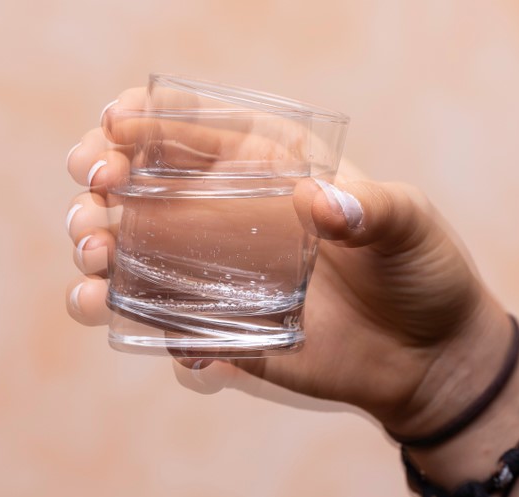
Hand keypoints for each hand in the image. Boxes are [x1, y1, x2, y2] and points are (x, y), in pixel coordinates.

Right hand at [64, 88, 512, 439]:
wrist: (425, 356)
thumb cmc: (420, 273)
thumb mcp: (408, 224)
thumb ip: (372, 208)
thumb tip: (320, 203)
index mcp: (271, 166)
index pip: (196, 128)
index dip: (147, 118)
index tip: (115, 121)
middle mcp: (231, 210)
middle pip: (143, 179)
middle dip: (102, 172)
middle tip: (96, 184)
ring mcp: (215, 268)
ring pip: (129, 244)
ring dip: (93, 238)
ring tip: (93, 248)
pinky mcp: (214, 322)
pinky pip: (149, 311)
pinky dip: (116, 307)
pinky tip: (102, 304)